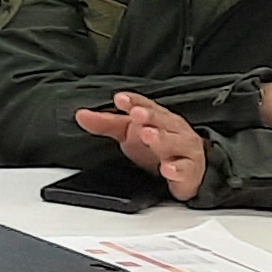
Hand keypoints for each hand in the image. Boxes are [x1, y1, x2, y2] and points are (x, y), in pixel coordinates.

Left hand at [76, 91, 209, 201]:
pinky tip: (168, 169)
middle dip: (149, 116)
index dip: (133, 102)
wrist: (190, 168)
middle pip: (162, 120)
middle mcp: (172, 130)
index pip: (145, 106)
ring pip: (174, 142)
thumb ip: (106, 124)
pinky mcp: (189, 172)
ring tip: (149, 135)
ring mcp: (183, 150)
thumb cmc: (156, 146)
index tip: (120, 99)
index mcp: (157, 118)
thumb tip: (81, 115)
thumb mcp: (129, 133)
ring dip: (162, 139)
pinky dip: (177, 169)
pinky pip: (185, 170)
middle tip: (136, 114)